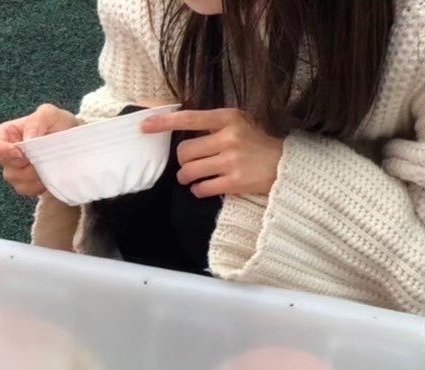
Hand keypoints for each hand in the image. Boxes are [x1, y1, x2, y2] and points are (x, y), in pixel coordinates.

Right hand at [0, 105, 79, 196]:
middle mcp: (8, 154)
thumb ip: (36, 122)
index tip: (21, 153)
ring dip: (36, 174)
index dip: (4, 152)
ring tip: (50, 163)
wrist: (74, 142)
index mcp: (8, 134)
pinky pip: (27, 189)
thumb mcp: (50, 114)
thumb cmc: (59, 124)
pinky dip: (39, 184)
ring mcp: (15, 171)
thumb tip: (27, 139)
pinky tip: (49, 173)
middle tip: (45, 155)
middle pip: (7, 167)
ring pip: (17, 180)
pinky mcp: (24, 184)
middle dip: (27, 164)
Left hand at [143, 109, 283, 197]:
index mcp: (229, 118)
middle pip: (183, 152)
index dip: (165, 123)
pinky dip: (198, 190)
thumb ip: (212, 126)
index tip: (144, 125)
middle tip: (192, 162)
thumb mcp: (238, 123)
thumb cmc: (256, 142)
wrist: (285, 164)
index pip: (190, 118)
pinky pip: (200, 189)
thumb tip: (177, 130)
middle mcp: (229, 137)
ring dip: (186, 177)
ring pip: (188, 172)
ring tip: (196, 176)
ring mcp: (231, 160)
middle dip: (182, 161)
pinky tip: (206, 186)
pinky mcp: (233, 182)